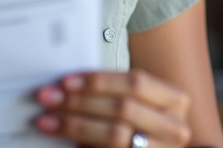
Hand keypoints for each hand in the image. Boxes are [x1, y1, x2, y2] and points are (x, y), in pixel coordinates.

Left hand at [36, 69, 191, 147]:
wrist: (161, 145)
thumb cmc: (144, 116)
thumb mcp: (138, 99)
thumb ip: (112, 90)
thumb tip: (67, 84)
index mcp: (173, 99)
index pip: (134, 82)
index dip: (98, 81)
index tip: (66, 81)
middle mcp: (173, 127)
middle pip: (121, 109)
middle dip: (79, 102)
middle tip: (49, 97)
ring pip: (115, 135)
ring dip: (75, 126)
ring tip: (49, 120)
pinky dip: (86, 146)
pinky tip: (70, 142)